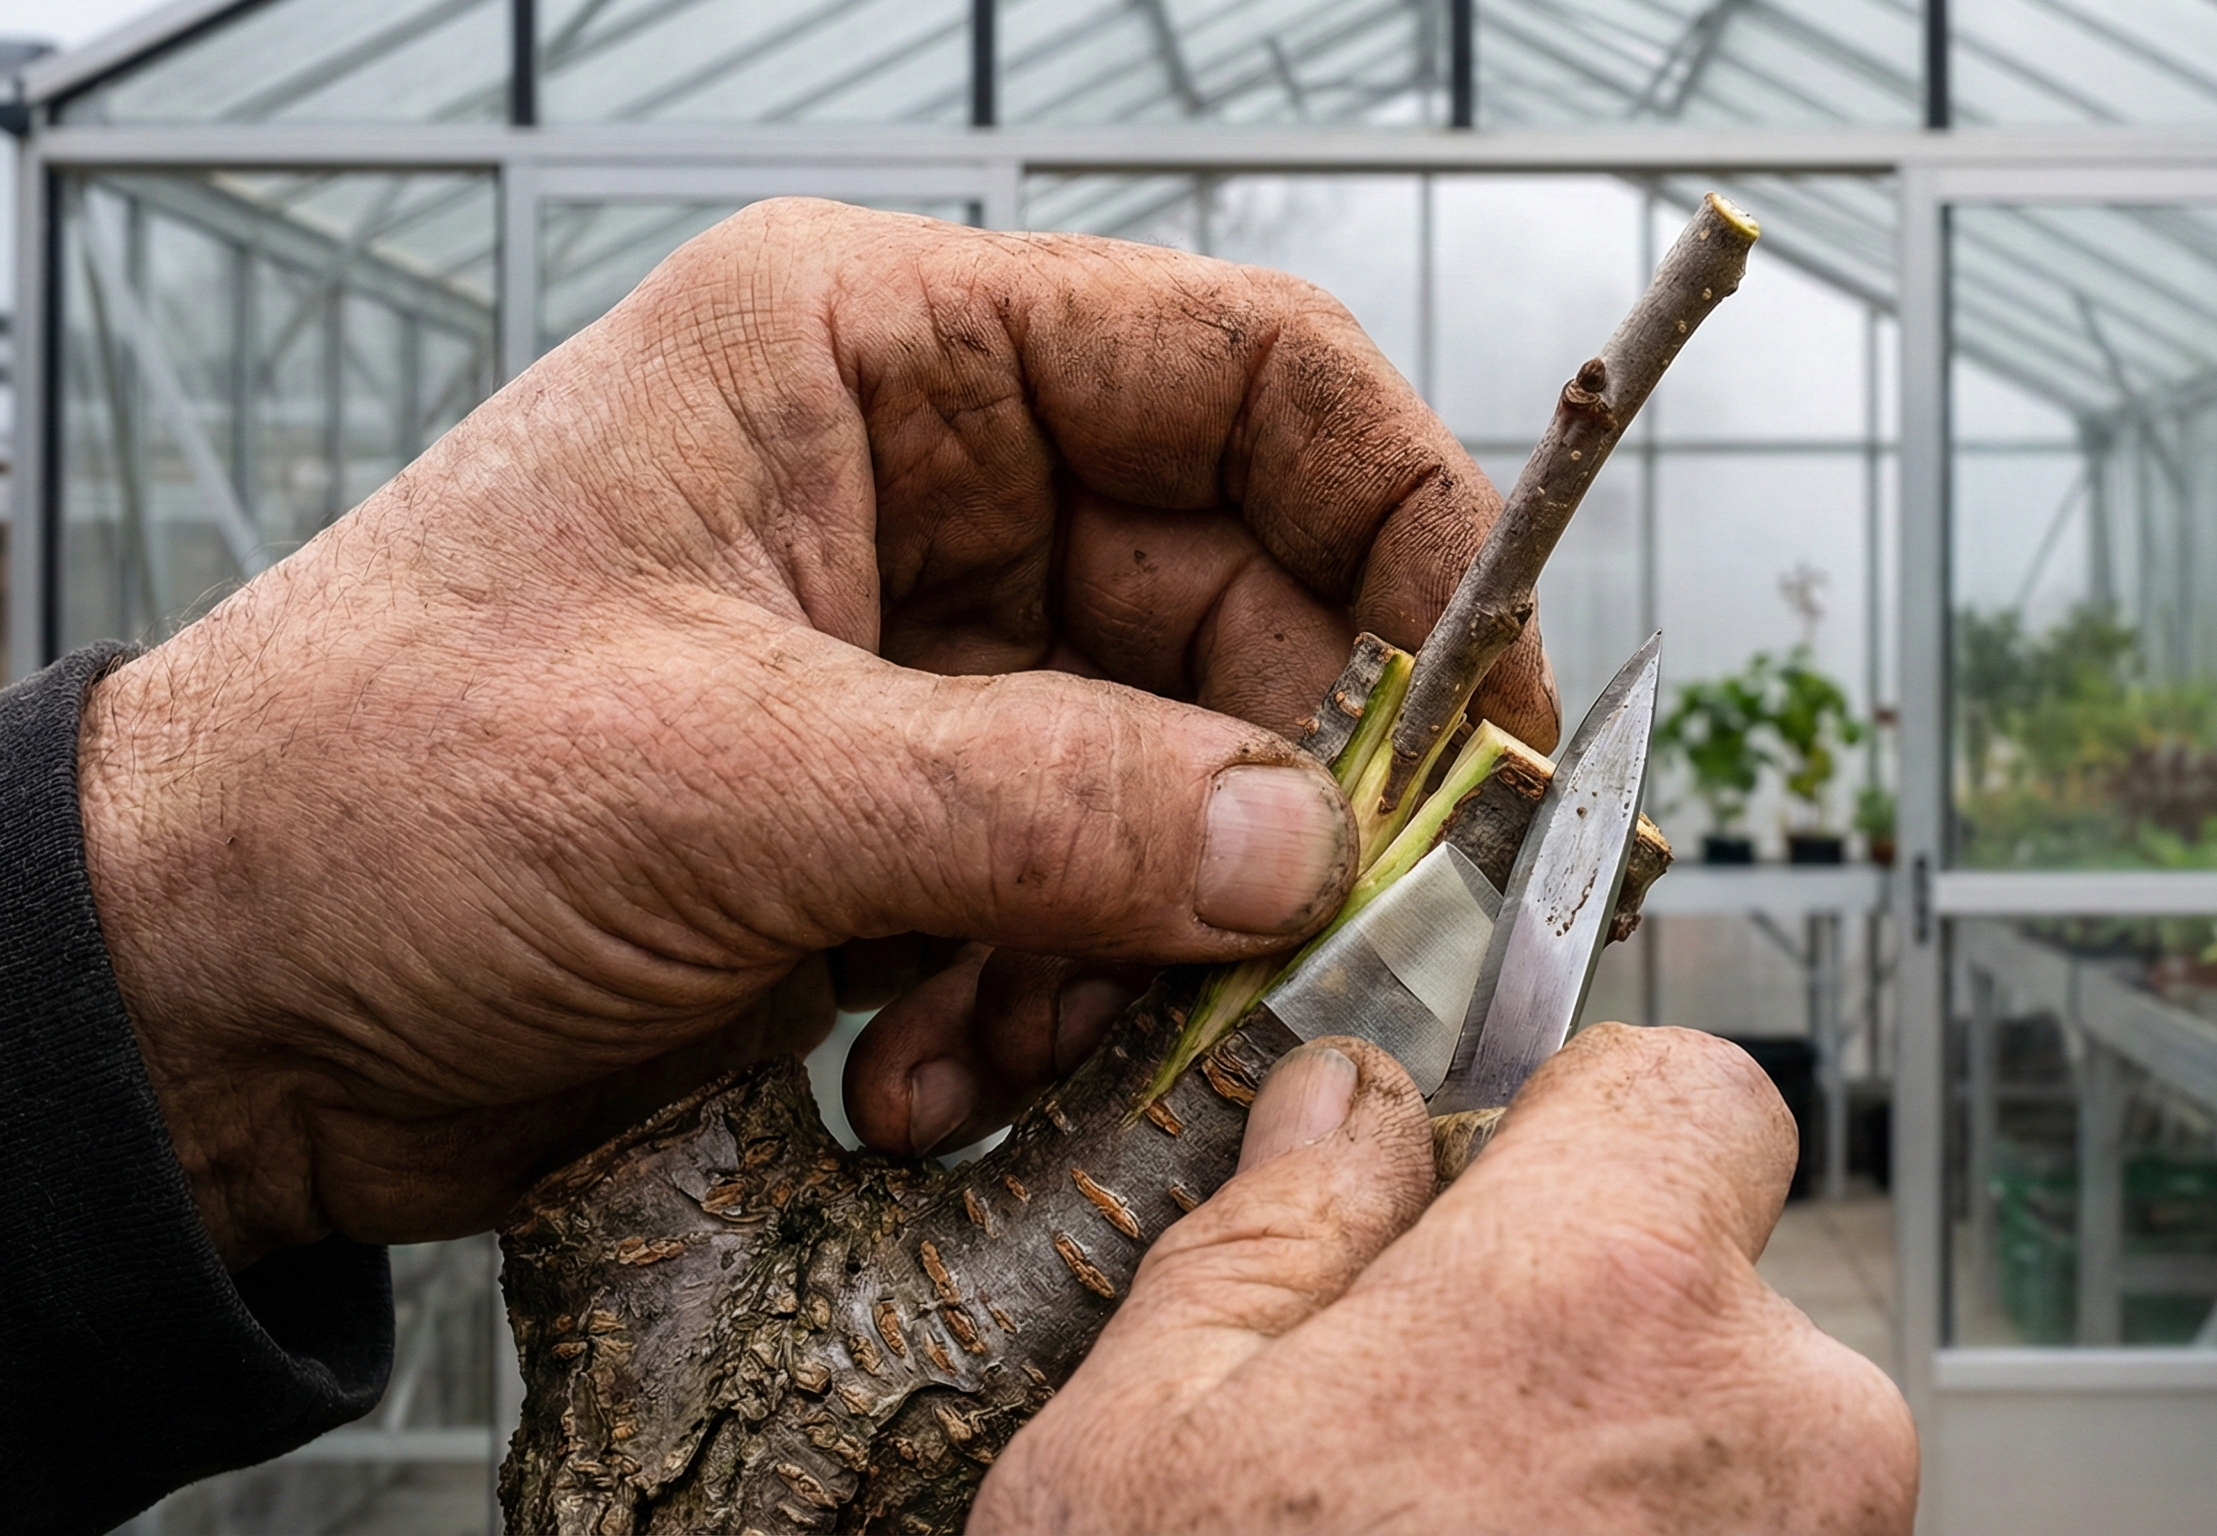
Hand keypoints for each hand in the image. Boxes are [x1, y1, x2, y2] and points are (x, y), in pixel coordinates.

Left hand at [74, 200, 1556, 1266]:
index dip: (1403, 519)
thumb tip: (1307, 841)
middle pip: (1241, 609)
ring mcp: (927, 664)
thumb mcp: (724, 778)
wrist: (205, 1003)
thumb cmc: (366, 788)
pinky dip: (1046, 1002)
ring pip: (1179, 780)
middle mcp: (926, 490)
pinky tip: (923, 1067)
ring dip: (1135, 937)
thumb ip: (1044, 805)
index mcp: (876, 358)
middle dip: (1270, 795)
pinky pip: (1086, 897)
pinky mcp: (909, 821)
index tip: (1489, 701)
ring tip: (1002, 1033)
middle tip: (1299, 940)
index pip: (1242, 374)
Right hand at [972, 1024, 1917, 1534]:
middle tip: (1413, 1443)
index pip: (1698, 1084)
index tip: (1496, 1181)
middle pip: (1711, 1282)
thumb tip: (1340, 1105)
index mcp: (1607, 1297)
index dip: (1583, 1117)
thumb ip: (1272, 1231)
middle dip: (1582, 1328)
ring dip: (1616, 1482)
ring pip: (1734, 1446)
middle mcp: (1777, 1426)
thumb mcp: (1143, 1449)